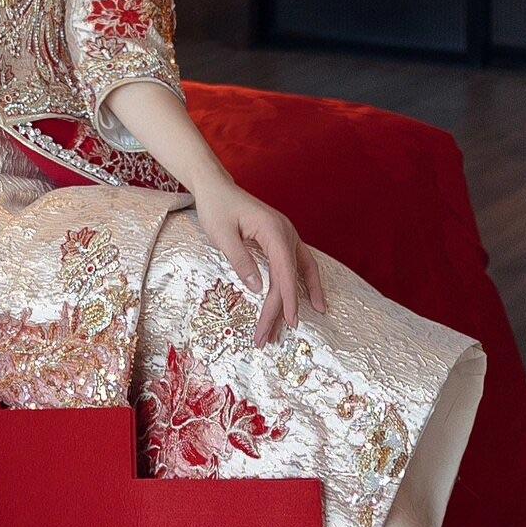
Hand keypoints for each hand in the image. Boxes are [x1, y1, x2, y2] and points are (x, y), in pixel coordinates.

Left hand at [191, 175, 327, 346]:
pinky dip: (302, 285)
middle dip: (281, 310)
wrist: (217, 187)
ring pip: (298, 274)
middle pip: (289, 278)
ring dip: (293, 301)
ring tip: (287, 329)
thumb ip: (240, 260)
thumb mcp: (222, 235)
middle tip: (266, 338)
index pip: (285, 272)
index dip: (287, 299)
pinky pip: (298, 266)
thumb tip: (258, 289)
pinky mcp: (282, 240)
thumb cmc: (217, 208)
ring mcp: (287, 236)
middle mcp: (287, 234)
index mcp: (274, 231)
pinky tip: (308, 302)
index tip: (289, 322)